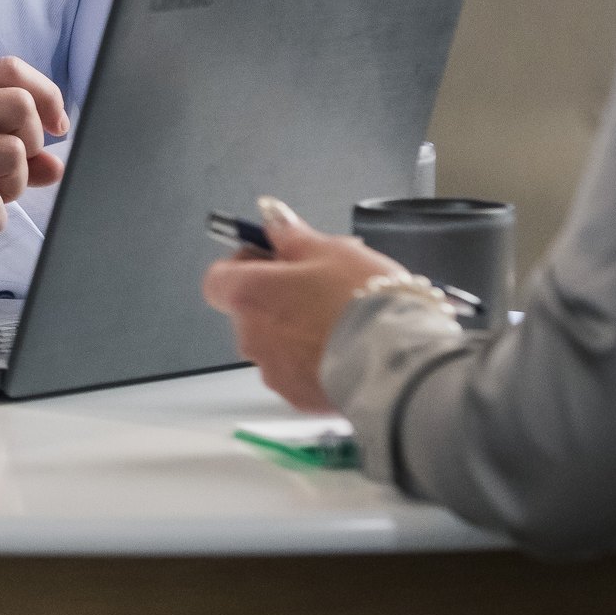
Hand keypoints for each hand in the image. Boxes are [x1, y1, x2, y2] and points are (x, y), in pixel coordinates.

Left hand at [201, 196, 408, 411]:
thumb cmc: (361, 299)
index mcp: (250, 294)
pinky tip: (345, 349)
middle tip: (320, 286)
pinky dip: (313, 360)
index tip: (274, 258)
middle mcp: (251, 336)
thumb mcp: (330, 250)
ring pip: (275, 343)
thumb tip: (272, 217)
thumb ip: (291, 235)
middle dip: (278, 297)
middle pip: (250, 310)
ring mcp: (273, 370)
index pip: (219, 277)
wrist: (396, 360)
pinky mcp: (297, 396)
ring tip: (340, 320)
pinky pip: (297, 372)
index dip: (245, 264)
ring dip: (296, 330)